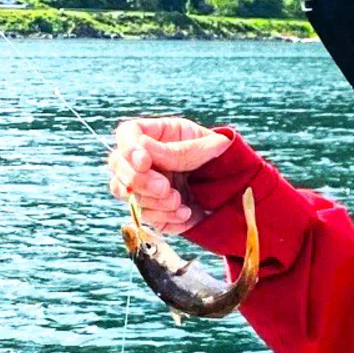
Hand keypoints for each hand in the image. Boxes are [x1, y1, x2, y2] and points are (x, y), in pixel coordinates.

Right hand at [107, 115, 229, 236]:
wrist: (235, 185)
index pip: (127, 134)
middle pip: (118, 166)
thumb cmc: (221, 156)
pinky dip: (164, 218)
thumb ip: (179, 150)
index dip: (129, 148)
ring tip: (179, 201)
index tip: (145, 162)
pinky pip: (145, 217)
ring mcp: (144, 185)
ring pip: (125, 194)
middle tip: (164, 188)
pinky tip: (185, 214)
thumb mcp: (208, 146)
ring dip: (151, 202)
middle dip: (138, 181)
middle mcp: (143, 159)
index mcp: (156, 134)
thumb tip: (144, 148)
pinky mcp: (153, 208)